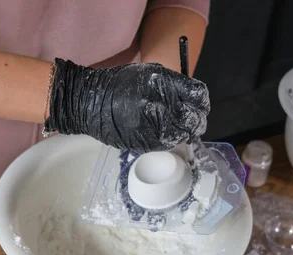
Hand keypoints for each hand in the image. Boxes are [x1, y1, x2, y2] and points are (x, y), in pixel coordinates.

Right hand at [44, 59, 209, 152]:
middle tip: (191, 121)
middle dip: (196, 120)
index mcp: (164, 83)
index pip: (199, 95)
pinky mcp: (147, 142)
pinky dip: (170, 140)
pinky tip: (162, 133)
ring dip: (184, 132)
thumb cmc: (121, 85)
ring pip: (184, 134)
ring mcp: (155, 126)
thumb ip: (174, 85)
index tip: (199, 105)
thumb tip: (192, 101)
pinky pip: (168, 144)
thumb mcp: (150, 73)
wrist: (90, 102)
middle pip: (195, 118)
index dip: (201, 102)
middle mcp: (162, 104)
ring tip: (176, 127)